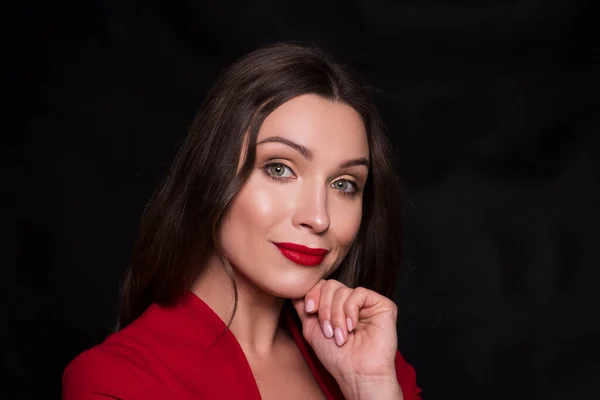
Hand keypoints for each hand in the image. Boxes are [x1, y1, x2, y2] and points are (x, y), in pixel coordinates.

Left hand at [292, 279, 402, 399]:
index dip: (313, 294)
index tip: (310, 310)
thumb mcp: (311, 328)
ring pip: (343, 290)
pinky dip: (350, 310)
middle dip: (324, 307)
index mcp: (336, 306)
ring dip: (336, 315)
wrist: (355, 373)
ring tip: (340, 335)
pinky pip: (359, 293)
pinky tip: (352, 326)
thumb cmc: (336, 356)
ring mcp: (367, 303)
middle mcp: (351, 302)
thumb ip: (303, 307)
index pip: (322, 285)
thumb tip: (294, 290)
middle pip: (330, 285)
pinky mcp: (382, 304)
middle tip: (327, 330)